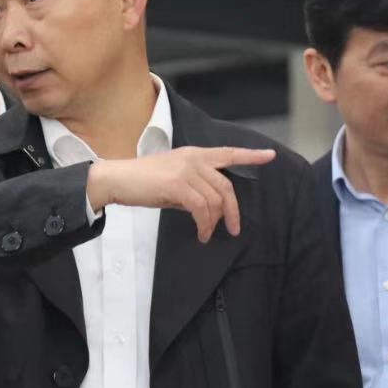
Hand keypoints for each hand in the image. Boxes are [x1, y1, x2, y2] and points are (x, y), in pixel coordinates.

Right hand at [86, 146, 276, 241]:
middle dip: (233, 210)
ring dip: (213, 222)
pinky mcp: (177, 185)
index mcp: (193, 154)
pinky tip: (200, 233)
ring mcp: (186, 171)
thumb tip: (205, 208)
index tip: (270, 156)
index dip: (251, 156)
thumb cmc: (141, 182)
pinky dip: (204, 224)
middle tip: (233, 229)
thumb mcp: (171, 180)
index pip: (228, 153)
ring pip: (214, 200)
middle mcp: (193, 159)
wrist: (117, 179)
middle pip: (226, 186)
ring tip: (206, 234)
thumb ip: (192, 188)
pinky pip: (201, 208)